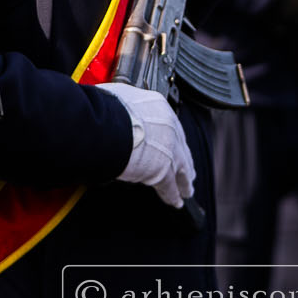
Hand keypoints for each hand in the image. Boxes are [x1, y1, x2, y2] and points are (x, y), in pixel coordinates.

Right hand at [96, 81, 195, 208]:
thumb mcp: (119, 95)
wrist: (111, 127)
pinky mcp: (164, 172)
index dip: (171, 135)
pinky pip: (170, 187)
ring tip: (187, 189)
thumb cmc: (108, 109)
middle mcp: (169, 128)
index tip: (171, 141)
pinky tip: (176, 201)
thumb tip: (111, 101)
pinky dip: (173, 196)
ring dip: (185, 180)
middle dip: (185, 159)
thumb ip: (122, 102)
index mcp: (159, 107)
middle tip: (188, 168)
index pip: (169, 123)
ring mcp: (170, 151)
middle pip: (182, 146)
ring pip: (182, 168)